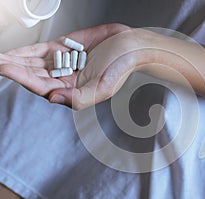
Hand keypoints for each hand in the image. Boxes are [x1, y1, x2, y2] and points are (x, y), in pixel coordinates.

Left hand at [0, 23, 130, 109]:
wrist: (132, 46)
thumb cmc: (122, 67)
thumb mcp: (103, 88)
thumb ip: (79, 98)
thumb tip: (52, 98)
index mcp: (73, 89)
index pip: (41, 85)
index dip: (21, 78)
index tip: (4, 68)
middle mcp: (66, 76)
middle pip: (34, 74)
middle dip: (14, 69)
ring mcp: (66, 60)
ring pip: (36, 62)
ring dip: (17, 60)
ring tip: (0, 57)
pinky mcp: (68, 45)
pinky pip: (45, 48)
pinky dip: (30, 50)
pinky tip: (17, 52)